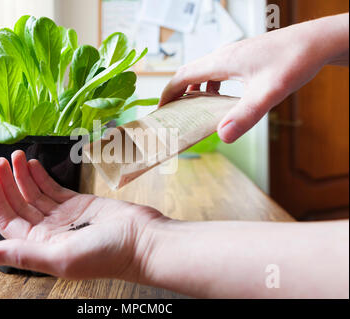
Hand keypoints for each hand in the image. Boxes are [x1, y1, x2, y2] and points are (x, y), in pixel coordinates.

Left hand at [0, 150, 163, 279]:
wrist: (142, 240)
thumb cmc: (105, 254)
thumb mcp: (60, 257)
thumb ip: (23, 254)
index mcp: (41, 247)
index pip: (9, 222)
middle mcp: (49, 233)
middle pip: (20, 205)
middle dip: (7, 183)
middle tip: (0, 161)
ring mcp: (64, 217)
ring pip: (35, 194)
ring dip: (22, 176)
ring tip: (14, 157)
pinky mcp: (79, 204)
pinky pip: (54, 188)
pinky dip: (41, 176)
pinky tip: (32, 165)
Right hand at [159, 14, 348, 142]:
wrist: (317, 41)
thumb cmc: (294, 61)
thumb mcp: (268, 93)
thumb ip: (245, 115)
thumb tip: (222, 136)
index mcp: (221, 61)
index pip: (182, 76)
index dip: (168, 93)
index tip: (160, 109)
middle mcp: (224, 55)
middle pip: (190, 72)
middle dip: (178, 92)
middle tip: (174, 112)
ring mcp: (235, 55)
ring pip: (204, 71)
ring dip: (195, 90)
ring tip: (194, 109)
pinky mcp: (245, 57)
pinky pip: (219, 71)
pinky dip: (212, 86)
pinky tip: (222, 99)